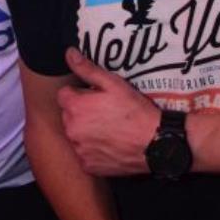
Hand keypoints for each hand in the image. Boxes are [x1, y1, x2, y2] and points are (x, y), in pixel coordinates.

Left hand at [58, 48, 155, 175]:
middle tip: (105, 112)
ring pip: (76, 135)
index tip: (96, 97)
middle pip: (69, 115)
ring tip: (109, 128)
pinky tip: (110, 145)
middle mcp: (71, 130)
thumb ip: (87, 69)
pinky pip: (84, 154)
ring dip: (86, 131)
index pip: (64, 95)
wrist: (155, 143)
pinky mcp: (88, 166)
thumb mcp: (113, 83)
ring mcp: (79, 149)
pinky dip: (93, 150)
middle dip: (82, 112)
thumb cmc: (135, 111)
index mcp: (75, 107)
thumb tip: (68, 53)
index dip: (81, 94)